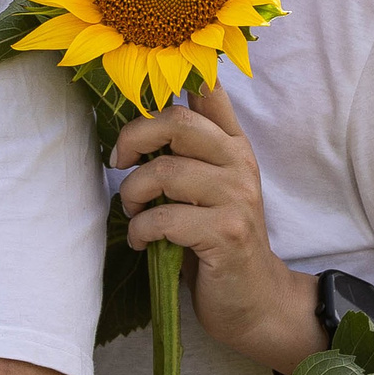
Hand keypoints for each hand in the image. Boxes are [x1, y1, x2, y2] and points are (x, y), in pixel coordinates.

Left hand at [113, 87, 322, 373]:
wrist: (254, 299)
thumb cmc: (215, 240)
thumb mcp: (205, 188)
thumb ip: (185, 153)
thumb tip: (138, 120)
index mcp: (233, 145)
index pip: (210, 91)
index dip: (177, 75)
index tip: (141, 89)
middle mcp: (239, 163)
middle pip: (177, 121)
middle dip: (134, 137)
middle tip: (119, 162)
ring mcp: (237, 197)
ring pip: (165, 171)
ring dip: (133, 193)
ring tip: (134, 211)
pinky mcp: (227, 232)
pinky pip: (164, 218)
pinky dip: (141, 230)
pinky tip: (142, 241)